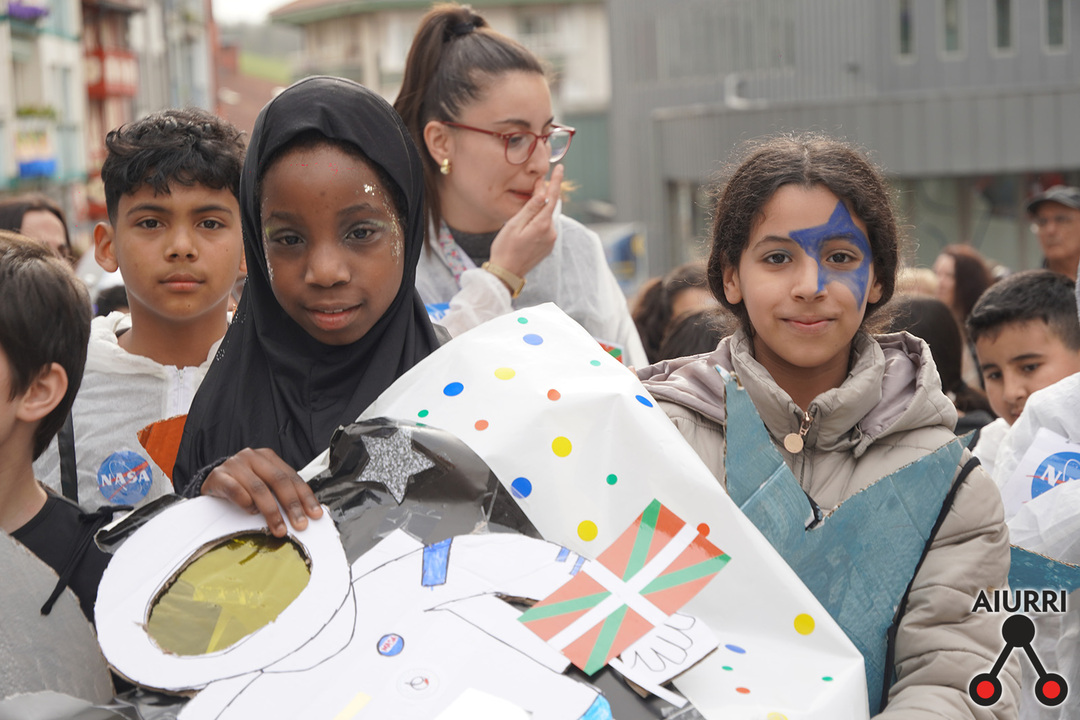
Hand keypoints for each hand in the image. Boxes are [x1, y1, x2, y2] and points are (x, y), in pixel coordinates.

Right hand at [201, 448, 322, 536]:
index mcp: (268, 457)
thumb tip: (304, 514)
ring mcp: (235, 465)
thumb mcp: (264, 483)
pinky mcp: (218, 476)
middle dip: (292, 505)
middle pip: (278, 481)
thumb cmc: (242, 483)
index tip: (314, 514)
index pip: (292, 477)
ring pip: (259, 488)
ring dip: (271, 511)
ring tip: (278, 527)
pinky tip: (251, 512)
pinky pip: (235, 490)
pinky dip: (246, 502)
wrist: (212, 480)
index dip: (305, 497)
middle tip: (299, 524)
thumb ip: (281, 493)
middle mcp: (253, 457)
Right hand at [488, 164, 563, 279]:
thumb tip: (543, 192)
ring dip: (538, 213)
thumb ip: (531, 207)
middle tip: (534, 188)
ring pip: (546, 219)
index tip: (560, 168)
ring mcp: (550, 241)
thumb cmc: (505, 248)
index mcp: (542, 225)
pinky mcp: (548, 247)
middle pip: (549, 207)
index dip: (555, 181)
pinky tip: (525, 230)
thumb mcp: (514, 224)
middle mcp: (551, 232)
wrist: (506, 274)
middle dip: (543, 197)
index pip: (552, 197)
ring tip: (521, 221)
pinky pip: (545, 229)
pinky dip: (538, 224)